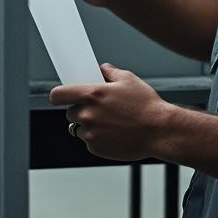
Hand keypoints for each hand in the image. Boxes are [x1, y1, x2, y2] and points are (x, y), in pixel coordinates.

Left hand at [49, 64, 174, 161]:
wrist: (160, 131)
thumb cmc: (147, 106)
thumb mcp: (129, 79)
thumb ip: (110, 72)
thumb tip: (102, 69)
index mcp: (91, 95)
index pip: (58, 95)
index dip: (58, 96)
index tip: (61, 97)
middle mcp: (87, 114)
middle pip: (70, 112)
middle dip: (81, 110)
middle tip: (99, 110)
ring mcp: (90, 133)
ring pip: (79, 128)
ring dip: (89, 126)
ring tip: (110, 123)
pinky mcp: (96, 148)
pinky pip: (90, 142)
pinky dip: (98, 139)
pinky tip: (115, 133)